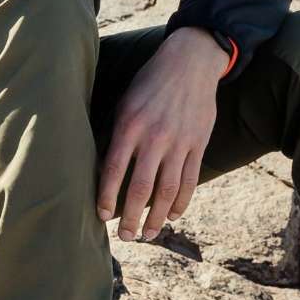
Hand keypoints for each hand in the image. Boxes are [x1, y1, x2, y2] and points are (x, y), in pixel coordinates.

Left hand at [99, 27, 226, 240]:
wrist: (190, 62)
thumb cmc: (149, 84)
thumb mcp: (125, 104)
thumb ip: (116, 136)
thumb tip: (104, 170)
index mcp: (130, 126)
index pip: (113, 170)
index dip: (106, 197)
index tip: (101, 217)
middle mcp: (154, 137)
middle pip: (140, 188)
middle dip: (131, 218)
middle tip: (125, 237)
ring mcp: (179, 142)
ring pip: (166, 191)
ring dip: (156, 218)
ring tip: (147, 235)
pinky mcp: (198, 144)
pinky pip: (188, 181)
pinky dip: (180, 203)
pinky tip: (171, 216)